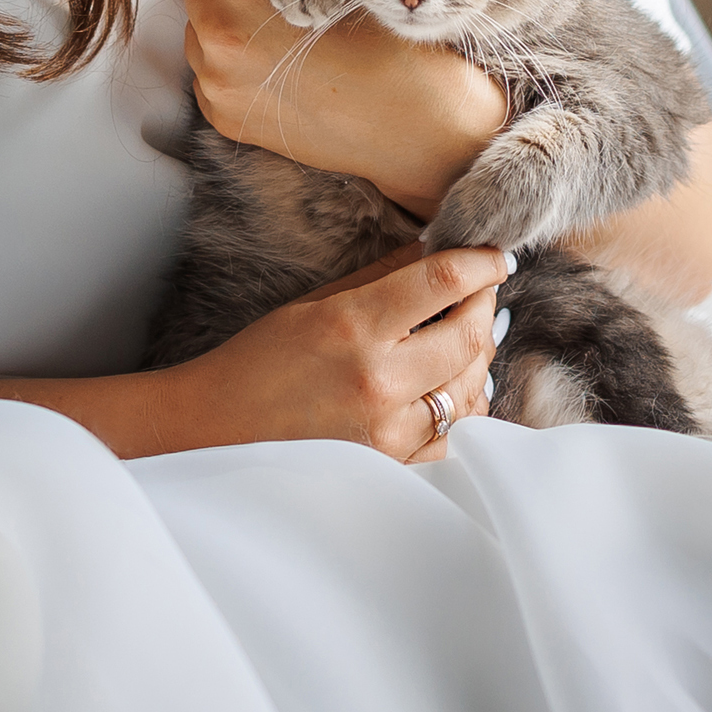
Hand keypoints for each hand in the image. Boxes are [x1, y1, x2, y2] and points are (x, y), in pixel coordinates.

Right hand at [162, 244, 513, 460]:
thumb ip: (381, 276)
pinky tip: (452, 384)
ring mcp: (388, 430)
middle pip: (469, 335)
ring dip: (478, 356)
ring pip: (470, 388)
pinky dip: (462, 405)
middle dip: (485, 304)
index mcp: (353, 327)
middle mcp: (377, 380)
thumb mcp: (314, 304)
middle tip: (482, 289)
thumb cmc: (258, 361)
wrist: (214, 432)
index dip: (480, 262)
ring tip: (464, 334)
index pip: (441, 283)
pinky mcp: (392, 464)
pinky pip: (454, 434)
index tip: (497, 254)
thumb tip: (435, 247)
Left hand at [178, 0, 508, 211]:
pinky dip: (232, 64)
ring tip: (281, 34)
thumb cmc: (396, 48)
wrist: (417, 131)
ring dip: (226, 20)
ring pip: (199, 26)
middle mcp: (221, 34)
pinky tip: (280, 69)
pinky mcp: (223, 116)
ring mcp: (217, 81)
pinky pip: (209, 71)